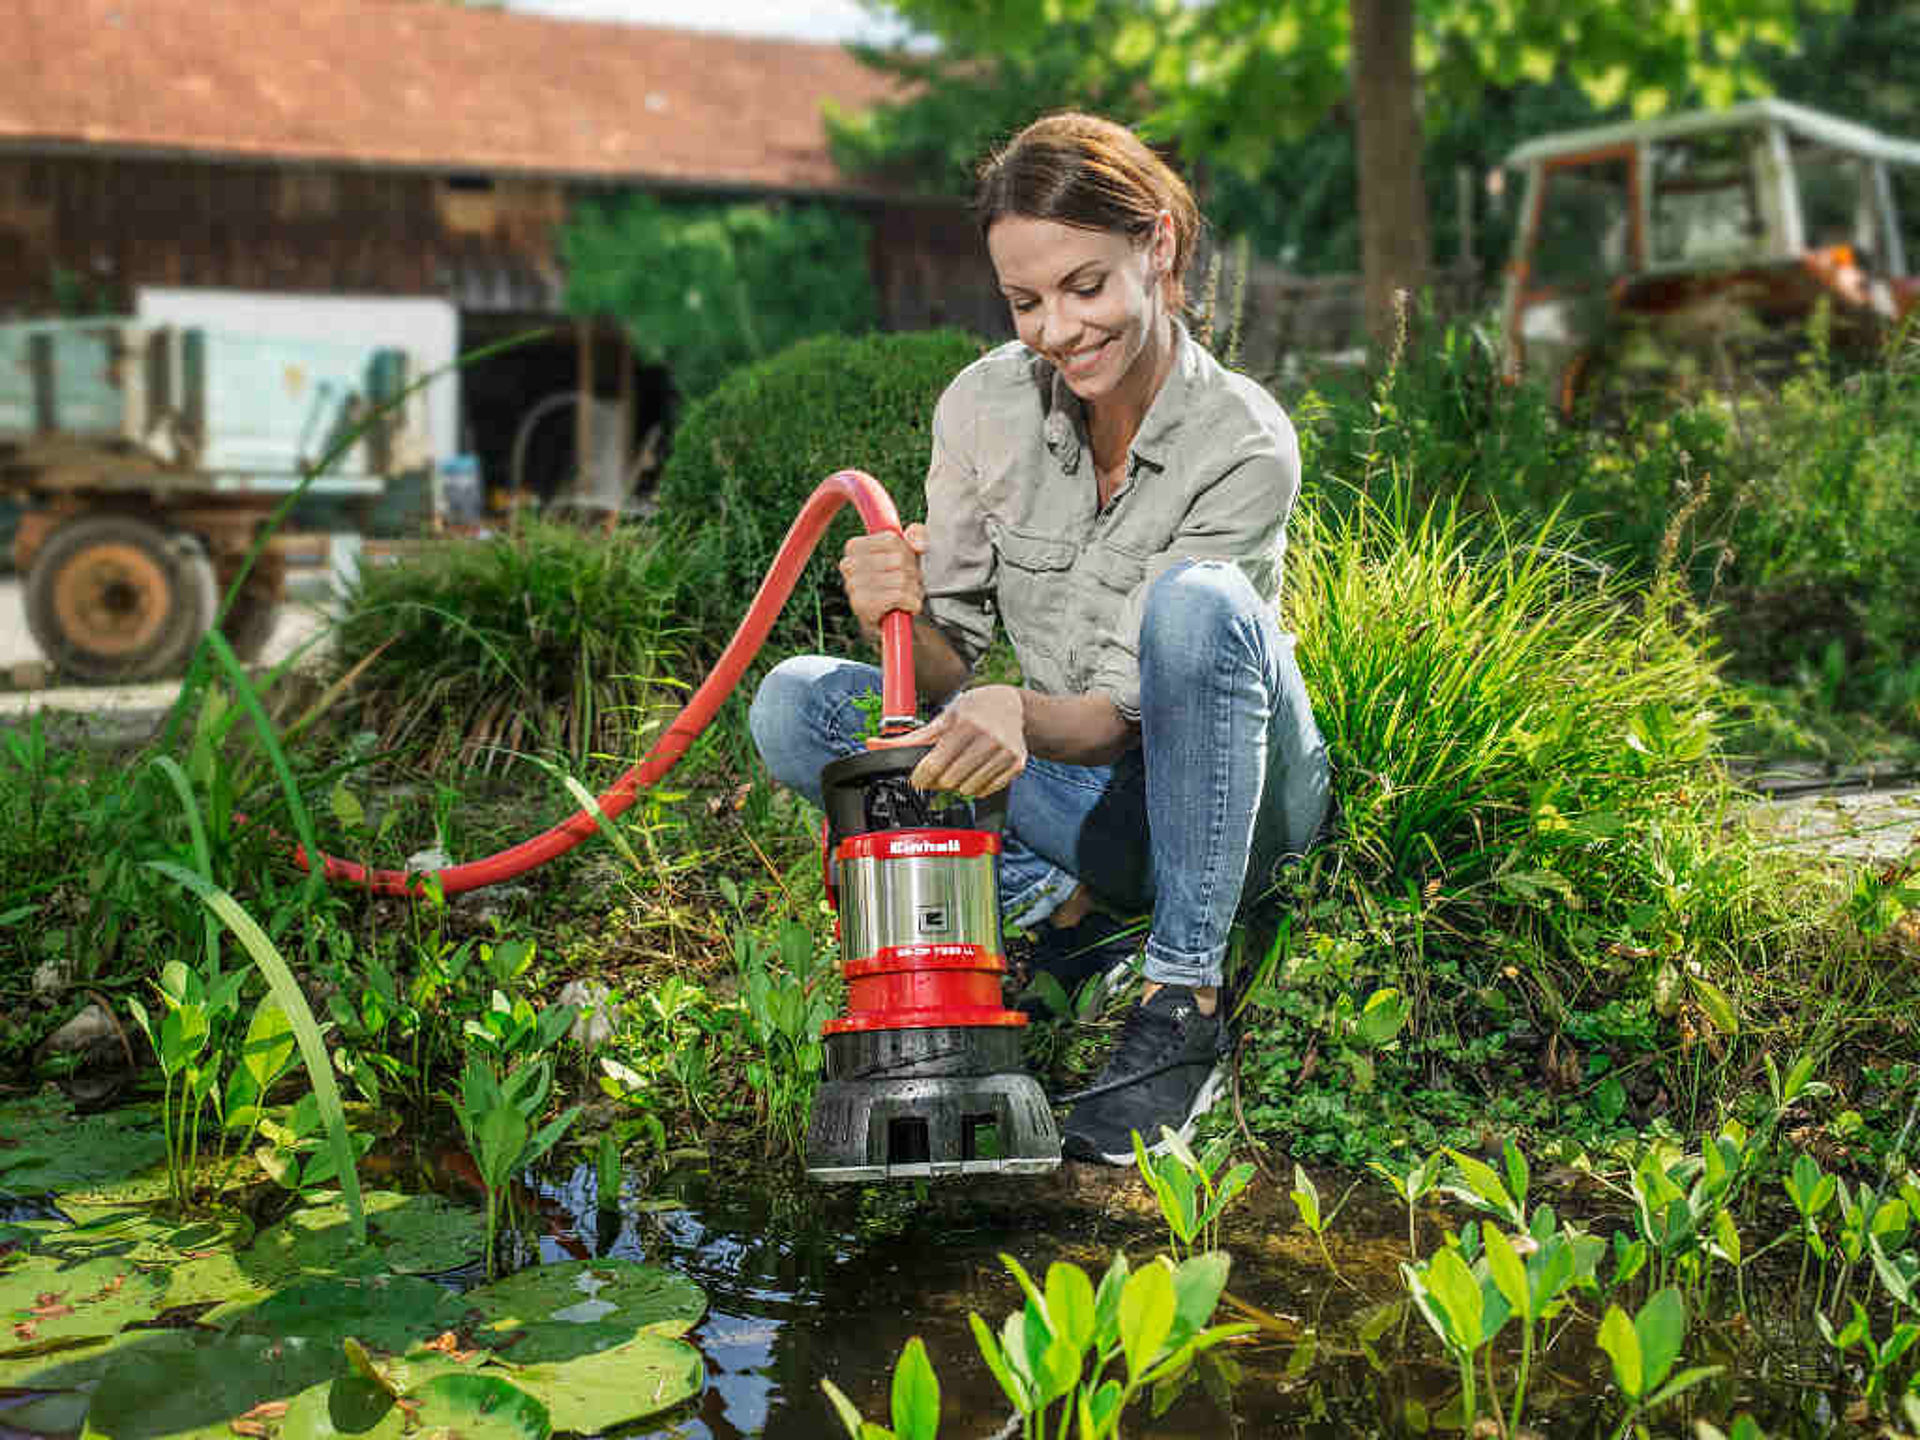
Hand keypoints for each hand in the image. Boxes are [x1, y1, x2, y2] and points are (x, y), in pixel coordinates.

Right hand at [840, 523, 927, 630]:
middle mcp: (849, 565)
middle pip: (898, 559)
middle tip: (907, 583)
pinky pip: (898, 596)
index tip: (904, 562)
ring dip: (913, 590)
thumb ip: (917, 534)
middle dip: (911, 573)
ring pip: (901, 578)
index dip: (907, 551)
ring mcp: (853, 586)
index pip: (891, 539)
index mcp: (854, 547)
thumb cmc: (899, 582)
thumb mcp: (911, 551)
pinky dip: (911, 602)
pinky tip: (906, 606)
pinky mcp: (862, 605)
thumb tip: (917, 543)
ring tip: (907, 595)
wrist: (895, 622)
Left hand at [894, 684, 1025, 798]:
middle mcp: (989, 738)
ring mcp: (1006, 753)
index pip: (936, 766)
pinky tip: (976, 769)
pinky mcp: (1017, 764)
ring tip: (960, 766)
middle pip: (950, 781)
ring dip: (958, 784)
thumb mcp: (942, 718)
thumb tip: (874, 745)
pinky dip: (976, 786)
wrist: (1011, 706)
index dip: (921, 777)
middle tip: (940, 769)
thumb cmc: (973, 710)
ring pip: (968, 790)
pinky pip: (987, 791)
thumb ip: (910, 737)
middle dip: (939, 780)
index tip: (918, 777)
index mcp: (966, 725)